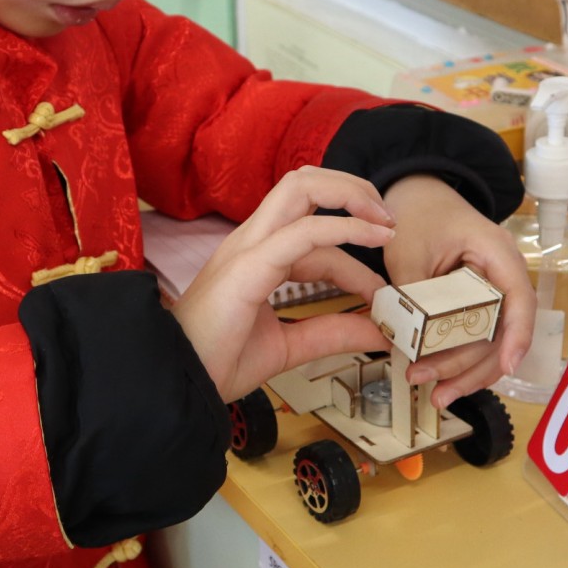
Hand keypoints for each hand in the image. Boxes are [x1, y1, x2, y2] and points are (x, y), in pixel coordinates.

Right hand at [171, 167, 394, 402]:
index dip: (354, 249)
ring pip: (301, 187)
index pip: (313, 228)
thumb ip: (330, 334)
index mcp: (256, 256)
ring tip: (386, 222)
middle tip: (390, 220)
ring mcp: (248, 248)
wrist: (178, 384)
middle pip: (303, 183)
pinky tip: (373, 237)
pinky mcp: (248, 266)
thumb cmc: (216, 363)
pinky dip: (344, 228)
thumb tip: (378, 333)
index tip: (383, 289)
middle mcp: (251, 241)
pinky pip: (303, 232)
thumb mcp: (289, 347)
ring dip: (350, 194)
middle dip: (352, 189)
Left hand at [380, 175, 532, 408]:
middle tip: (435, 390)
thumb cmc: (416, 216)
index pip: (518, 300)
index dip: (517, 336)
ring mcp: (492, 293)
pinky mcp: (477, 307)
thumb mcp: (407, 250)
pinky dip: (459, 361)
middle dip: (470, 366)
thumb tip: (409, 340)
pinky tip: (440, 380)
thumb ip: (412, 292)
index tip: (508, 367)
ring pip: (490, 343)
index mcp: (496, 252)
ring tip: (434, 394)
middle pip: (502, 332)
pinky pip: (476, 339)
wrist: (415, 197)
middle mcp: (502, 276)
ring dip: (464, 372)